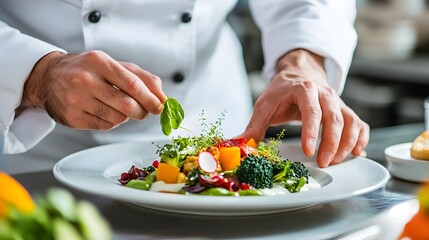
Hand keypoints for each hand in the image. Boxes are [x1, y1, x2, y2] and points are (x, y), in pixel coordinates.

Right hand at [19, 50, 166, 129]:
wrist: (49, 77)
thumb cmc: (88, 70)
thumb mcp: (113, 65)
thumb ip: (141, 77)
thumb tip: (162, 97)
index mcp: (99, 62)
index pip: (133, 85)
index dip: (151, 99)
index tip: (160, 107)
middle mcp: (85, 80)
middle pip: (127, 105)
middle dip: (142, 111)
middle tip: (144, 111)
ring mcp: (76, 100)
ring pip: (117, 119)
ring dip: (125, 117)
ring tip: (117, 107)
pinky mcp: (72, 118)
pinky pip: (104, 126)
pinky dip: (111, 122)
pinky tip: (104, 111)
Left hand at [241, 49, 368, 167]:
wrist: (299, 73)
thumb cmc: (280, 92)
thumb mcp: (264, 105)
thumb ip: (253, 126)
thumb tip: (238, 144)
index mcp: (303, 89)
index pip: (312, 110)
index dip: (312, 131)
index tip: (308, 150)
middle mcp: (325, 94)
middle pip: (335, 118)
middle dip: (331, 143)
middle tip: (323, 163)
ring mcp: (337, 102)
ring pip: (351, 121)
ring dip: (347, 143)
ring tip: (335, 161)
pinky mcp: (344, 110)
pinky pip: (359, 123)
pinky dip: (361, 138)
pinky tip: (356, 153)